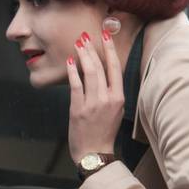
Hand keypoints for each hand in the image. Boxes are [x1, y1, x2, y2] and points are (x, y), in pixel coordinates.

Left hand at [66, 29, 124, 163]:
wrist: (94, 153)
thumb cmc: (104, 132)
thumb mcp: (115, 111)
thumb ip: (111, 92)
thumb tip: (103, 72)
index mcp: (119, 98)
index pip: (115, 68)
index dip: (110, 50)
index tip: (105, 36)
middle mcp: (108, 98)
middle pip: (101, 67)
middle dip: (93, 48)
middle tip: (86, 35)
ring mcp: (93, 103)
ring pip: (89, 73)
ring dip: (83, 55)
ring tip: (78, 43)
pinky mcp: (78, 108)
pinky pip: (75, 85)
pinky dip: (72, 71)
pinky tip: (69, 61)